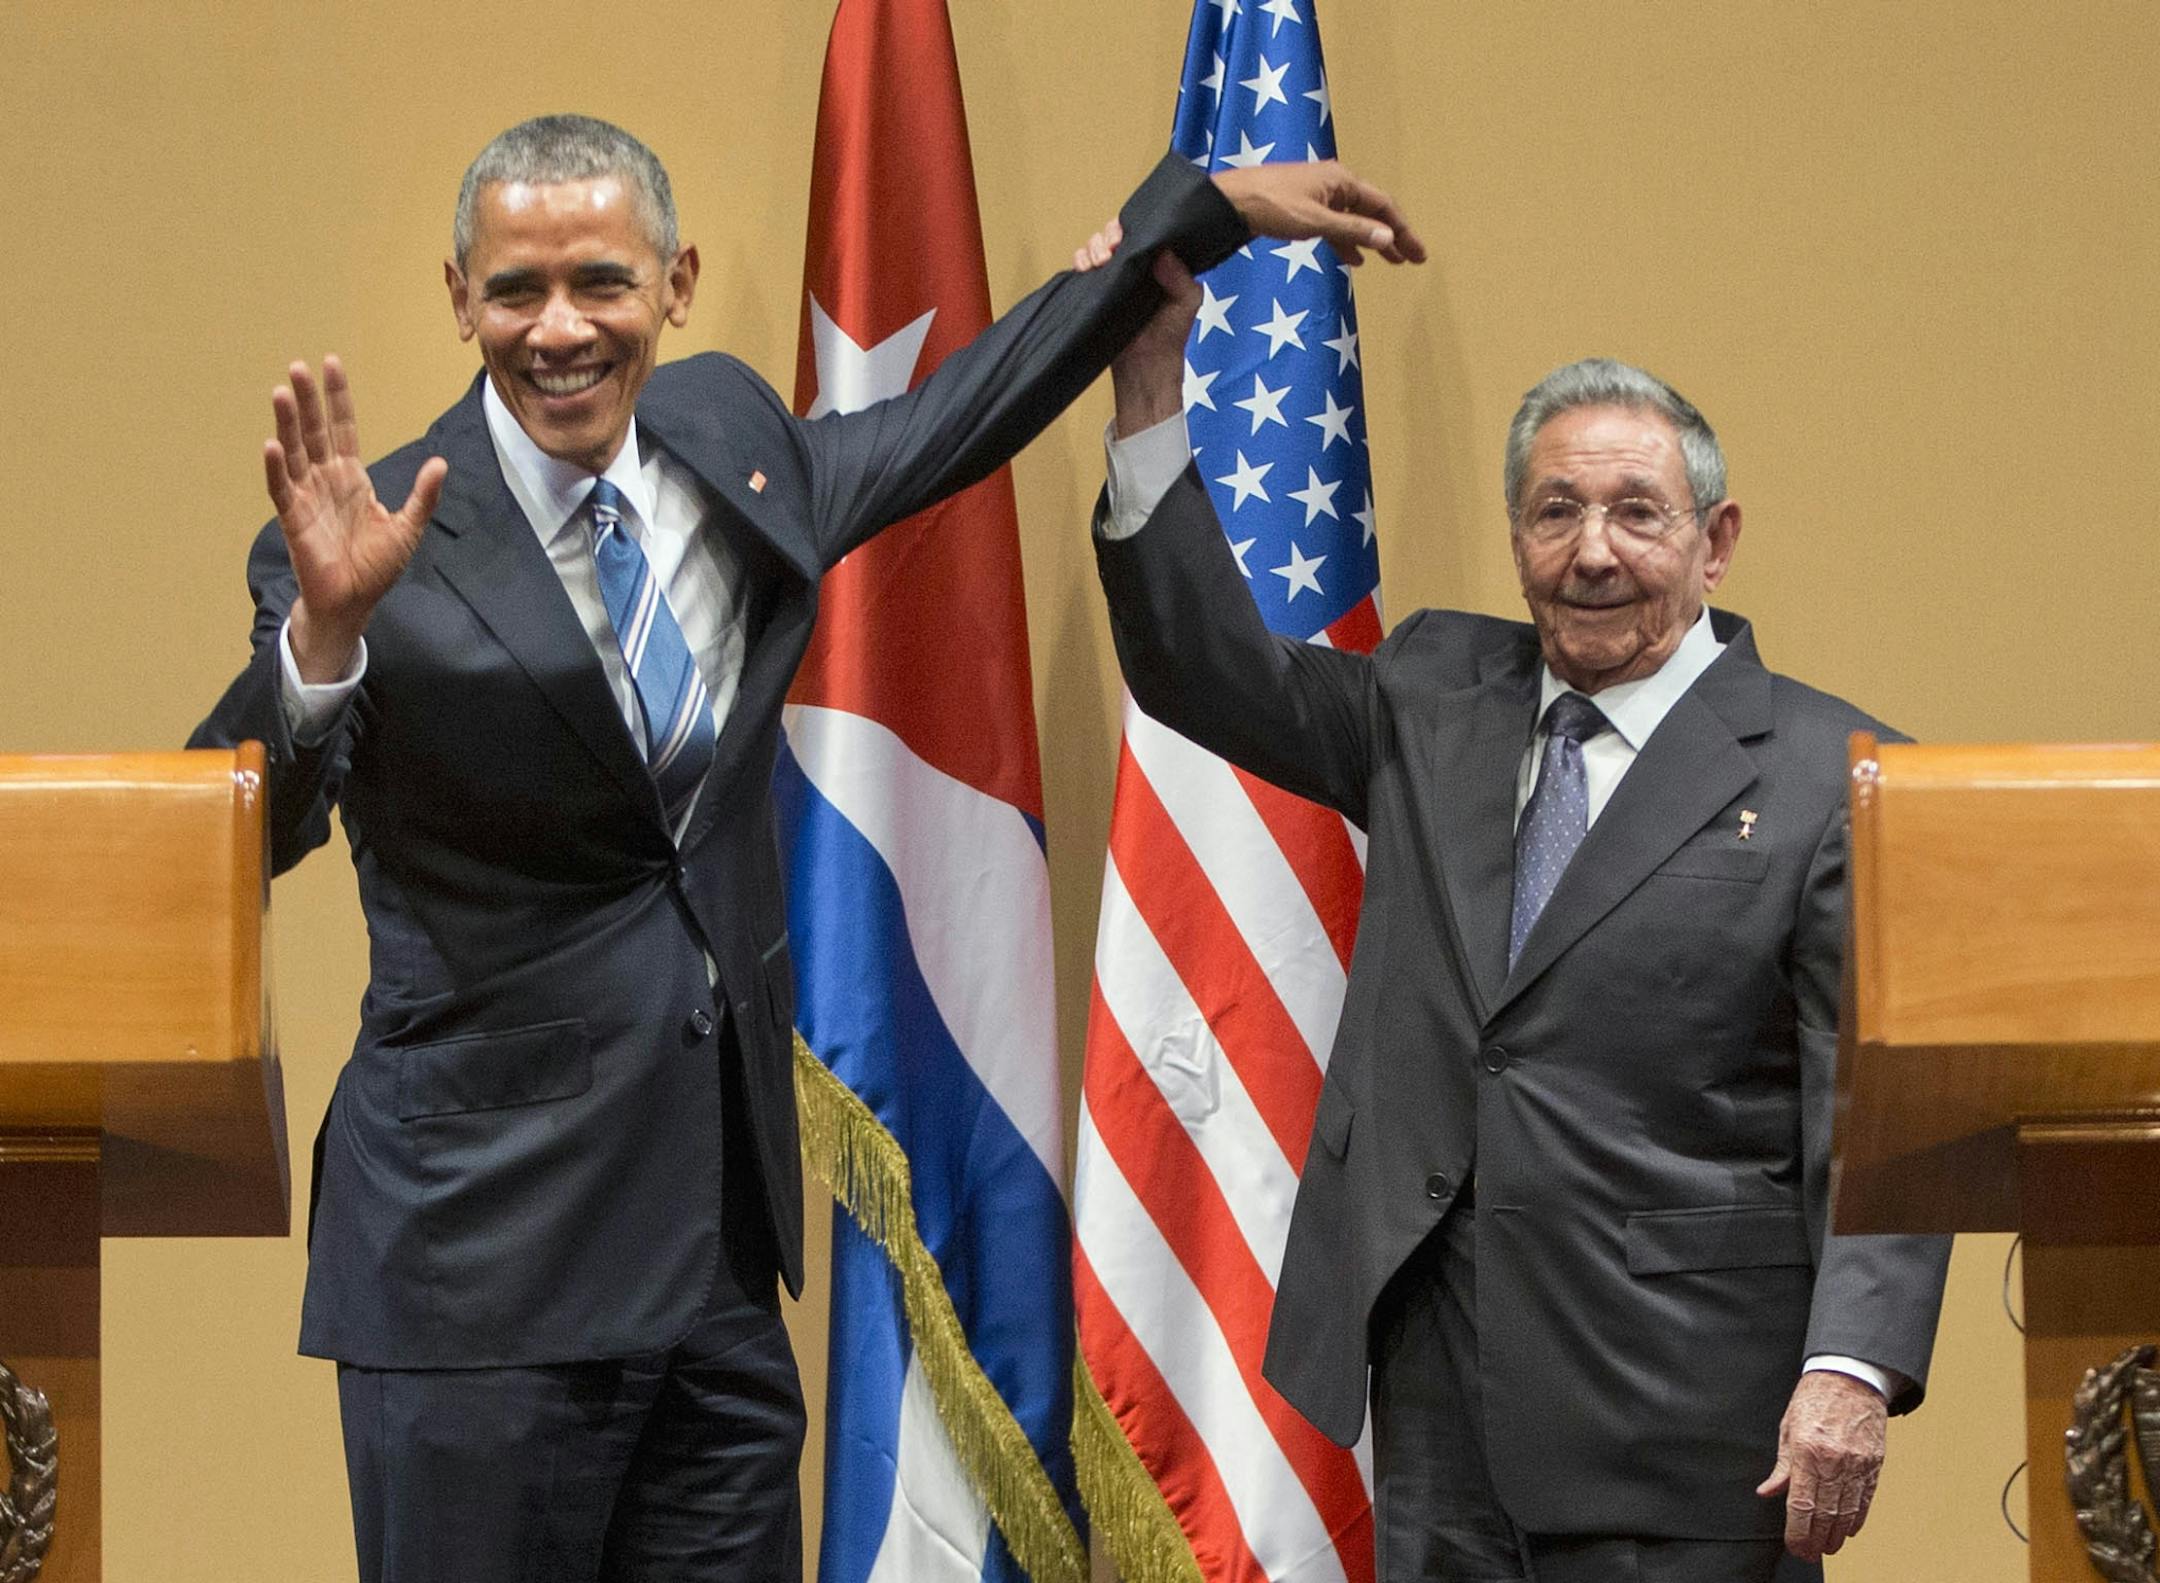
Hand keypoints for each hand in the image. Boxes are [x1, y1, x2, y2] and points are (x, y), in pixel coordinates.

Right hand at [265, 356, 445, 681]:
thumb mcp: (408, 527)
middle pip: (315, 432)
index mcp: (352, 478)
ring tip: (281, 391)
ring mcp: (306, 496)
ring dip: (287, 422)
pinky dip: (276, 467)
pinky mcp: (293, 518)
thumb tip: (440, 463)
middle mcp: (326, 480)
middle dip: (308, 400)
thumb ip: (422, 495)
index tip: (331, 365)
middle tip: (298, 366)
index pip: (343, 428)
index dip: (338, 398)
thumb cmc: (376, 567)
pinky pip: (282, 488)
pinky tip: (271, 444)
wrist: (354, 601)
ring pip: (294, 451)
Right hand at [1078, 222, 1199, 437]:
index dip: (1131, 227)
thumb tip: (1162, 252)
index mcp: (1156, 261)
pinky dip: (1080, 262)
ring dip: (1092, 248)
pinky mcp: (1095, 291)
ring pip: (1094, 248)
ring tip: (1098, 261)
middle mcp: (1132, 265)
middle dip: (1107, 236)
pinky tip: (1085, 268)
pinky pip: (1081, 268)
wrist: (1148, 364)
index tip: (1126, 234)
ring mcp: (1112, 278)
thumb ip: (1180, 275)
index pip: (1139, 232)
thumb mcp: (1188, 299)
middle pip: (1112, 235)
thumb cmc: (1172, 333)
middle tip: (1110, 248)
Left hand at [1212, 160, 1424, 265]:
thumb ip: (1352, 231)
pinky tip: (1353, 258)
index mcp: (1342, 181)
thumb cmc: (1272, 206)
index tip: (1418, 254)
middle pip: (1372, 211)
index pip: (1383, 206)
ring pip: (1354, 219)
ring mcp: (1319, 194)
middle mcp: (1335, 183)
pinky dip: (1346, 240)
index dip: (1403, 231)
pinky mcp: (1304, 206)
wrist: (1232, 200)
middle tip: (1412, 259)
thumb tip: (1388, 237)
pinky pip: (1335, 224)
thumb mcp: (1315, 222)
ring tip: (1389, 261)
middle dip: (1393, 236)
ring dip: (1371, 240)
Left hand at [1756, 1370, 1887, 1561]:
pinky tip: (1847, 1530)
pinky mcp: (1874, 1465)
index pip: (1801, 1503)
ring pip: (1848, 1512)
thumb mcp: (1788, 1427)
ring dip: (1836, 1535)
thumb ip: (1781, 1465)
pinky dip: (1856, 1519)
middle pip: (1826, 1513)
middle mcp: (1834, 1460)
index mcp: (1807, 1450)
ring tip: (1826, 1547)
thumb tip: (1768, 1492)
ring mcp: (1857, 1464)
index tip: (1794, 1545)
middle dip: (1816, 1539)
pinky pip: (1865, 1500)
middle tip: (1808, 1553)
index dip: (1797, 1531)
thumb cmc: (1814, 1399)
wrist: (1850, 1378)